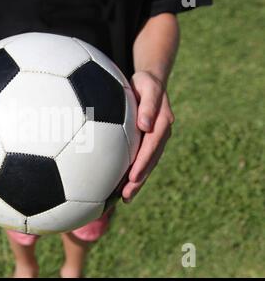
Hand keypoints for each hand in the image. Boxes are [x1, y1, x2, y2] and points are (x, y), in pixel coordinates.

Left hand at [122, 71, 174, 202]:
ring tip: (124, 198)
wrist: (148, 82)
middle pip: (150, 161)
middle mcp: (160, 135)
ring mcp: (154, 140)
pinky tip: (120, 186)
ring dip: (137, 182)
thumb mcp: (148, 86)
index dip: (143, 162)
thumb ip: (149, 104)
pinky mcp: (146, 143)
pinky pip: (140, 160)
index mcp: (161, 123)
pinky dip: (133, 173)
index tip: (132, 177)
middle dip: (139, 180)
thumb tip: (144, 125)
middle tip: (126, 195)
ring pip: (146, 164)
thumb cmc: (144, 83)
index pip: (152, 146)